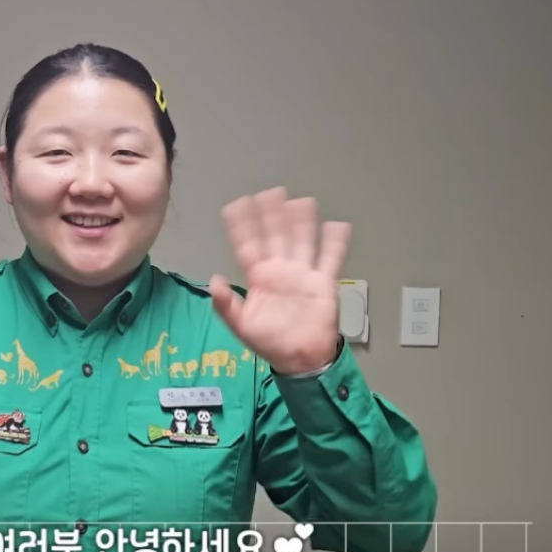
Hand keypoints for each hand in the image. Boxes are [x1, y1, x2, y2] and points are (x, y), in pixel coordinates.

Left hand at [209, 187, 350, 374]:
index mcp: (258, 277)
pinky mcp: (324, 283)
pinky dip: (335, 242)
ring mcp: (302, 274)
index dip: (242, 226)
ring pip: (302, 241)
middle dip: (273, 215)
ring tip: (301, 201)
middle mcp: (280, 270)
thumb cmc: (269, 342)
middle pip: (276, 236)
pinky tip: (337, 225)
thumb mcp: (241, 326)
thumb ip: (225, 305)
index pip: (248, 245)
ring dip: (302, 222)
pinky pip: (330, 259)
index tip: (236, 206)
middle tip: (271, 192)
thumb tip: (213, 280)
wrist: (300, 359)